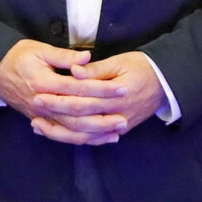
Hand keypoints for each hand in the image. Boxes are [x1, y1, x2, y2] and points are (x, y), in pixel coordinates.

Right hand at [0, 39, 129, 145]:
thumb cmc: (17, 56)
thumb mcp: (39, 49)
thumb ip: (64, 56)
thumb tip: (86, 58)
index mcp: (45, 82)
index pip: (79, 89)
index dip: (102, 89)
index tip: (122, 88)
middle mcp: (43, 103)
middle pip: (77, 115)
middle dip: (102, 118)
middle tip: (124, 117)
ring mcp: (40, 115)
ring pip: (70, 130)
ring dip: (94, 133)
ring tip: (115, 132)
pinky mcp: (39, 121)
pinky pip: (61, 134)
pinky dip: (80, 138)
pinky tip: (96, 138)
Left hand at [29, 51, 165, 143]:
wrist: (167, 83)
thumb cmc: (143, 67)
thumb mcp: (120, 62)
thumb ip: (96, 70)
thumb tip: (74, 71)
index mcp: (116, 95)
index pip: (82, 99)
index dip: (59, 97)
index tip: (39, 93)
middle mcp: (117, 114)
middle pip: (80, 119)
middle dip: (55, 114)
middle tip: (34, 108)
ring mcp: (119, 125)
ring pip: (85, 135)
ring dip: (60, 132)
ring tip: (38, 126)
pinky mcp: (120, 129)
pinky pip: (95, 138)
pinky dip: (76, 137)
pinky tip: (58, 133)